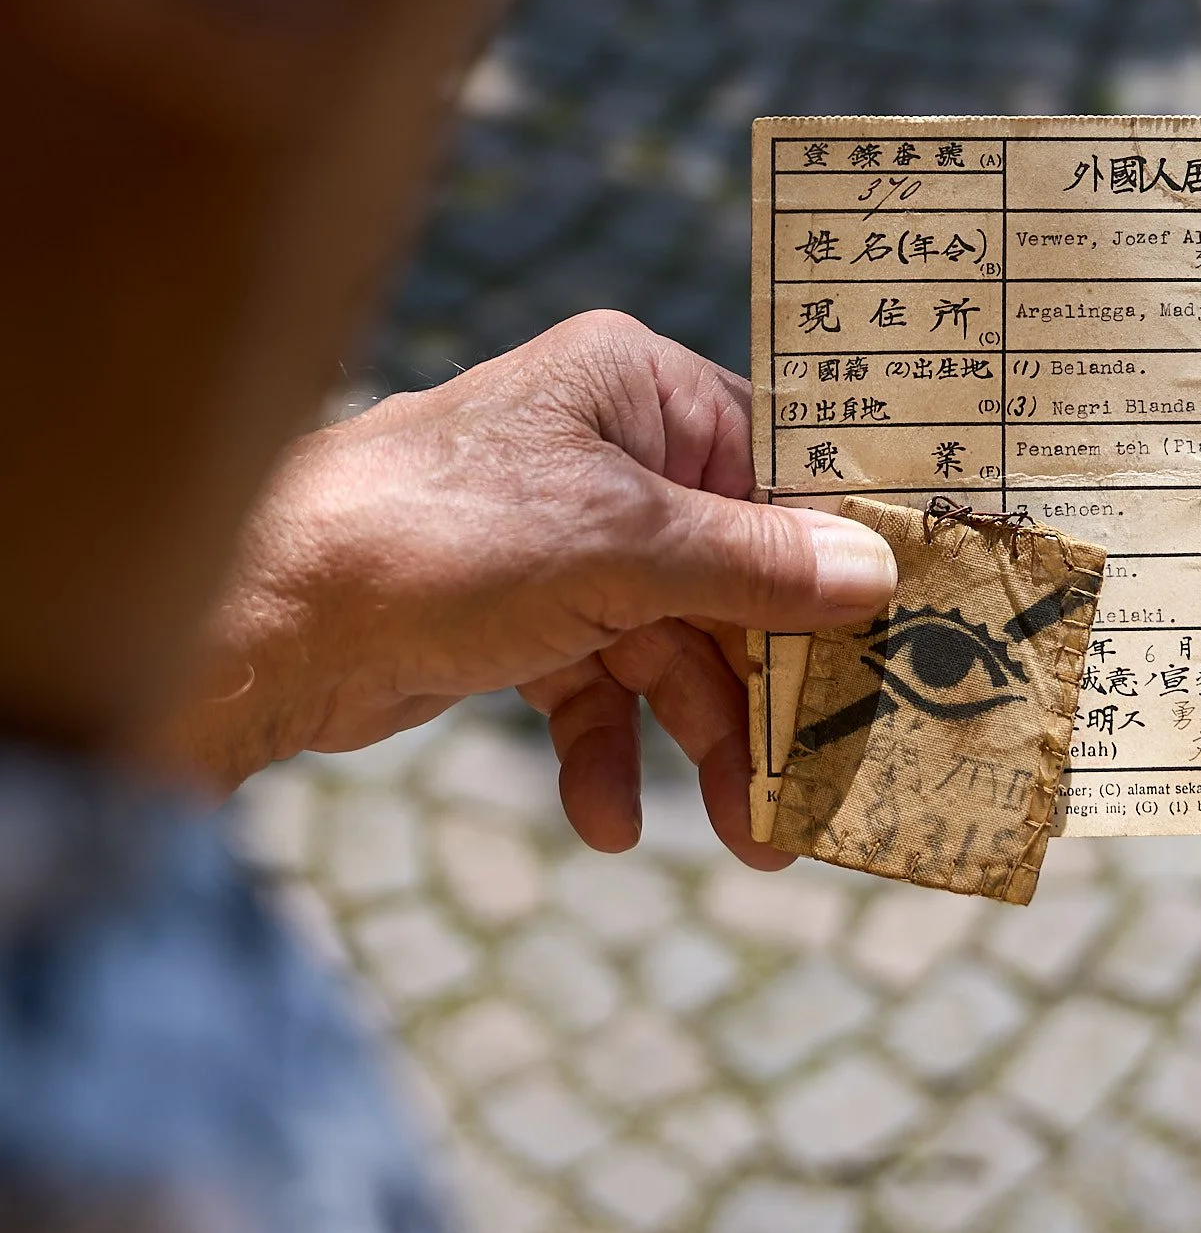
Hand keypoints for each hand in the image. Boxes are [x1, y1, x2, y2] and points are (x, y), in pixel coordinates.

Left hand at [161, 311, 895, 866]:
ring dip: (708, 741)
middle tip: (833, 775)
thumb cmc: (441, 538)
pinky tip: (606, 818)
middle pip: (739, 576)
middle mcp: (611, 457)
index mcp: (640, 393)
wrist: (256, 623)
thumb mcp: (623, 550)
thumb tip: (879, 571)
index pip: (781, 469)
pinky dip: (611, 753)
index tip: (913, 629)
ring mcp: (568, 543)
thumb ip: (757, 566)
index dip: (844, 554)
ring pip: (678, 647)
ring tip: (752, 839)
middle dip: (775, 685)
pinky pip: (602, 688)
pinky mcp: (524, 621)